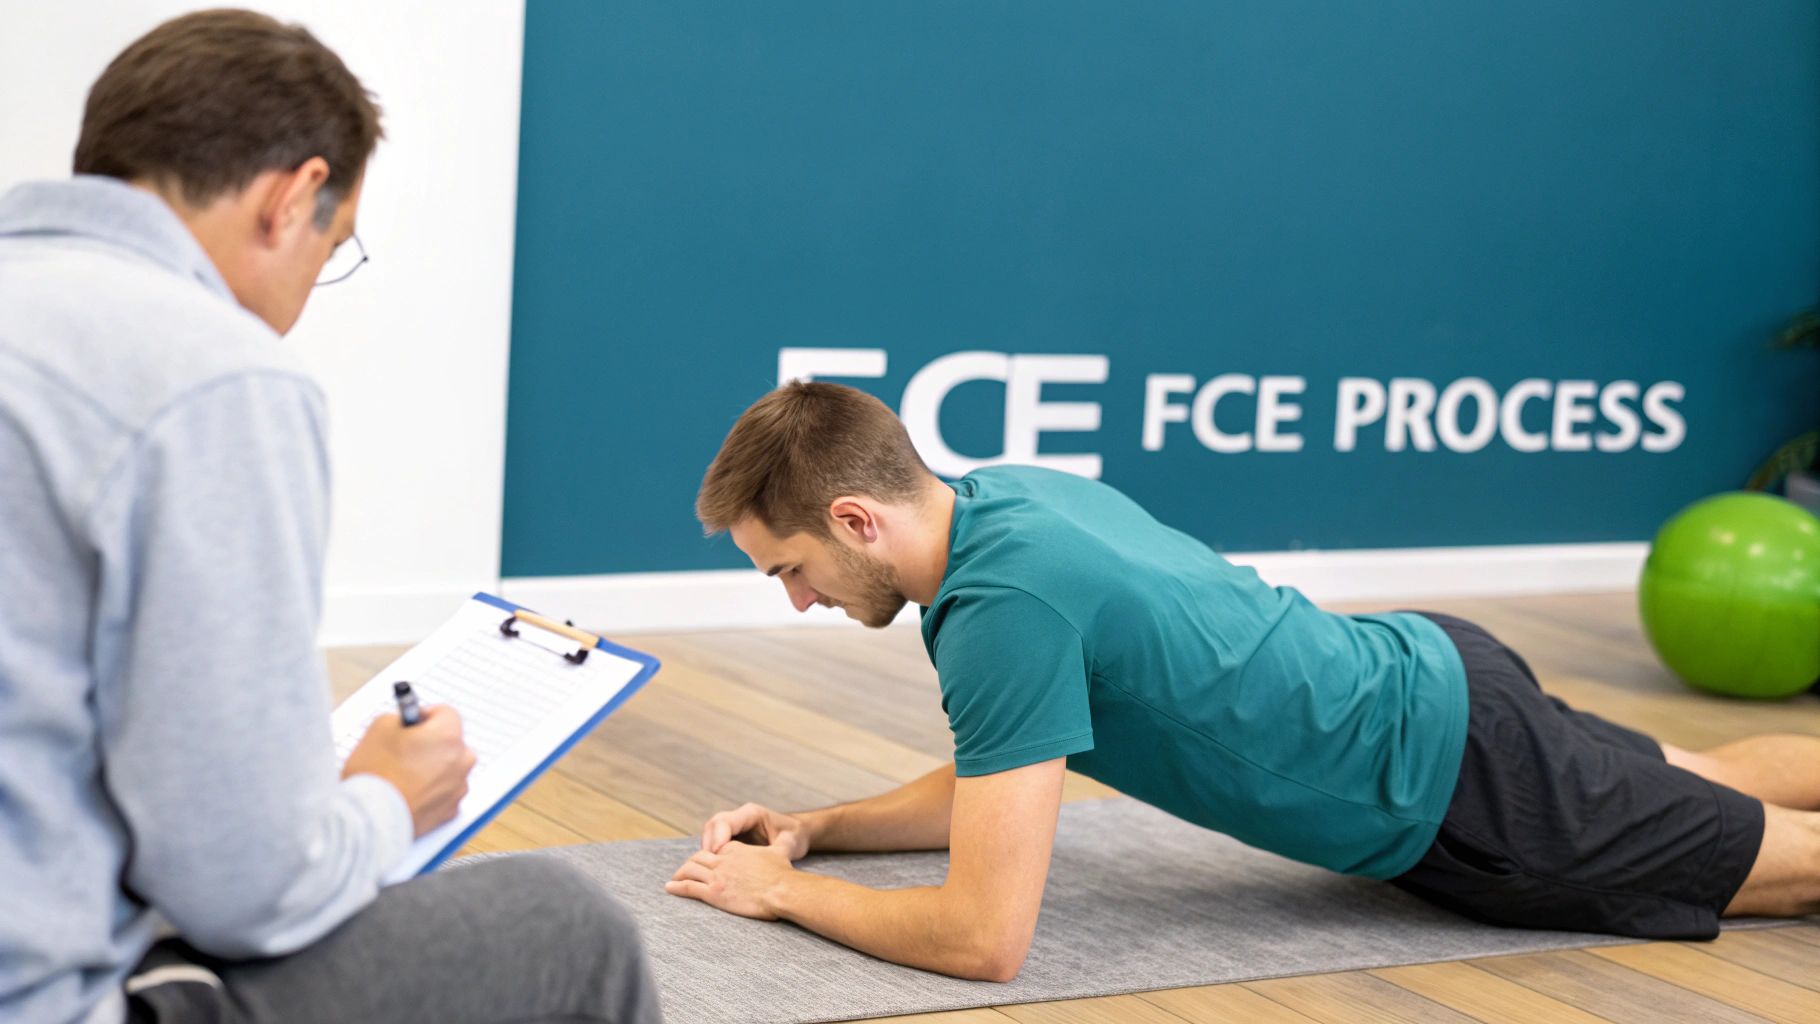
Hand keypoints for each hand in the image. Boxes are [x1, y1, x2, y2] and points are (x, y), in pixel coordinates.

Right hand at [341, 705, 476, 837]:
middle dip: (431, 743)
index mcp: (448, 736)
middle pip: (451, 743)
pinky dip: (431, 791)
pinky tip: (409, 792)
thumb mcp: (380, 726)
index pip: (446, 713)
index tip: (413, 722)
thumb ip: (402, 718)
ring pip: (449, 769)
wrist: (370, 818)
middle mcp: (461, 761)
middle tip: (405, 750)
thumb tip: (408, 722)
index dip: (425, 715)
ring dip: (433, 768)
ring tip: (403, 775)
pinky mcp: (450, 811)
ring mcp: (458, 788)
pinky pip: (444, 793)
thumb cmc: (375, 773)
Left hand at [665, 841, 794, 918]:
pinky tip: (670, 888)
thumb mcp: (780, 853)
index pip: (716, 849)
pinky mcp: (714, 893)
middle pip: (699, 858)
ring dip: (680, 874)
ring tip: (674, 879)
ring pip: (690, 870)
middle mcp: (723, 860)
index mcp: (736, 849)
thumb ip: (778, 847)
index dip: (709, 854)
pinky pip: (689, 887)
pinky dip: (677, 887)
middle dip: (690, 864)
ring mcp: (717, 876)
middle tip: (684, 870)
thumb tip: (790, 840)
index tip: (706, 861)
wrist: (782, 890)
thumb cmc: (783, 875)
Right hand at [700, 802, 810, 860]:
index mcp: (751, 814)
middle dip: (708, 845)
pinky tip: (714, 872)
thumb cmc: (794, 835)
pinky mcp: (731, 838)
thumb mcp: (790, 842)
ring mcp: (733, 827)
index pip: (725, 821)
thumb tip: (774, 861)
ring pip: (710, 835)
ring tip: (709, 871)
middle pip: (712, 826)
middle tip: (709, 866)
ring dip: (707, 853)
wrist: (797, 833)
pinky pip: (714, 844)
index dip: (718, 838)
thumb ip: (781, 850)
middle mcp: (739, 818)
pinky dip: (711, 857)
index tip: (718, 855)